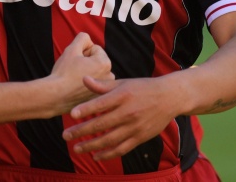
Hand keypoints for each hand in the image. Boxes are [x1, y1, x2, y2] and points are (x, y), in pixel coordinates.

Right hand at [50, 33, 113, 111]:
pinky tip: (75, 87)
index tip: (74, 61)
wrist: (56, 97)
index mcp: (105, 63)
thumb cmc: (64, 72)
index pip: (94, 48)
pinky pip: (93, 83)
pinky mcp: (98, 96)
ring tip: (74, 79)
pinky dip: (86, 83)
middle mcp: (109, 76)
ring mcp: (104, 88)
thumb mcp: (72, 49)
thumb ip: (82, 38)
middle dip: (85, 62)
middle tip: (73, 70)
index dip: (82, 52)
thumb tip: (87, 40)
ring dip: (86, 72)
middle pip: (96, 60)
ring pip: (94, 71)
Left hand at [62, 75, 181, 160]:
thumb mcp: (123, 83)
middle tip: (65, 135)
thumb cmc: (142, 88)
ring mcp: (134, 127)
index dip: (86, 109)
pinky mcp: (140, 138)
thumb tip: (83, 79)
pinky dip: (108, 154)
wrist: (169, 98)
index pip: (101, 104)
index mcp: (122, 96)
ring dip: (91, 145)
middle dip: (81, 131)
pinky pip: (121, 149)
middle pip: (101, 124)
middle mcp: (128, 112)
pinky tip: (95, 156)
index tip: (72, 114)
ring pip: (109, 140)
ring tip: (76, 148)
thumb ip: (102, 85)